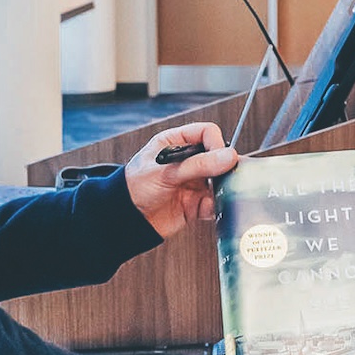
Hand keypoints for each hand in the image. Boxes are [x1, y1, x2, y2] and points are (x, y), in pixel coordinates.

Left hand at [125, 123, 238, 238]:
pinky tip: (208, 208)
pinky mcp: (196, 203)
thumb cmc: (134, 188)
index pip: (206, 133)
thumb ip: (197, 165)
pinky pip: (215, 202)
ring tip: (217, 194)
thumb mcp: (165, 172)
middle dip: (223, 168)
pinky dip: (216, 206)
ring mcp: (193, 182)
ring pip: (220, 180)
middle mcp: (188, 160)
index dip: (216, 144)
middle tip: (222, 177)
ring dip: (222, 188)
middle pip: (218, 157)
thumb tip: (228, 157)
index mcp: (176, 143)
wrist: (126, 220)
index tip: (220, 158)